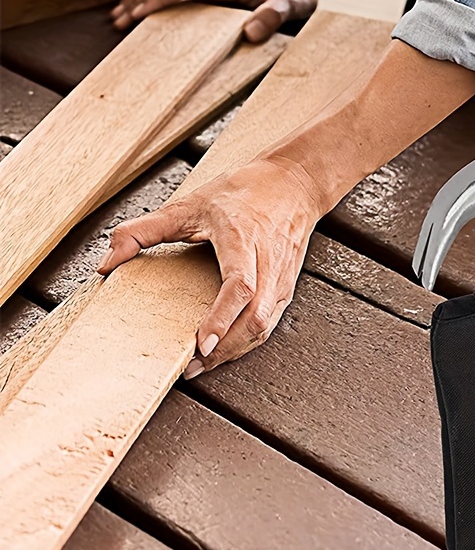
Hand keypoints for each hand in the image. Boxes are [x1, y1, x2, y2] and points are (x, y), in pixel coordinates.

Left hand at [97, 157, 326, 376]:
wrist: (293, 183)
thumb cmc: (244, 191)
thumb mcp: (190, 203)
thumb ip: (144, 230)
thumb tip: (107, 262)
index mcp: (243, 238)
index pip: (240, 285)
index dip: (221, 317)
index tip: (201, 342)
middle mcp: (267, 262)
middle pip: (255, 316)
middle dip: (225, 348)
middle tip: (191, 366)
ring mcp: (281, 277)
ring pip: (264, 325)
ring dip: (235, 350)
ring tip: (202, 364)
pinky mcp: (286, 286)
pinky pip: (269, 322)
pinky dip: (246, 341)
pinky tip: (224, 348)